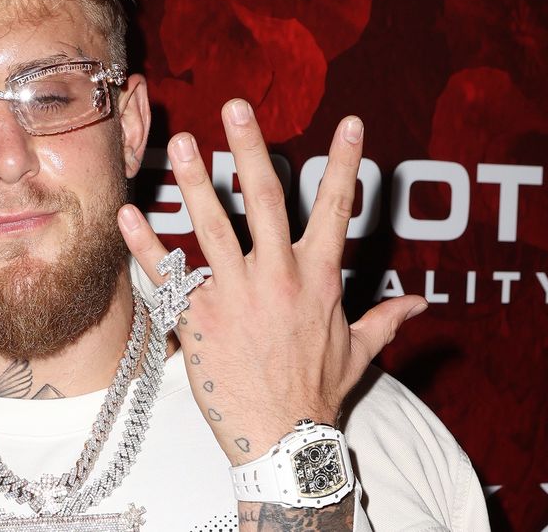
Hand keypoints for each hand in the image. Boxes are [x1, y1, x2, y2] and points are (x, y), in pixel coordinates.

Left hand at [116, 99, 427, 463]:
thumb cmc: (318, 393)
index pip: (336, 209)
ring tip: (182, 142)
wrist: (283, 439)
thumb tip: (420, 304)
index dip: (345, 163)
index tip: (349, 123)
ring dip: (195, 182)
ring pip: (212, 227)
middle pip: (265, 200)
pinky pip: (167, 275)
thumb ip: (385, 319)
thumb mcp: (360, 352)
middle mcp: (278, 276)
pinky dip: (145, 245)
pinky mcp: (200, 319)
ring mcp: (237, 295)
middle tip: (237, 107)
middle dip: (251, 149)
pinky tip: (128, 215)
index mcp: (319, 278)